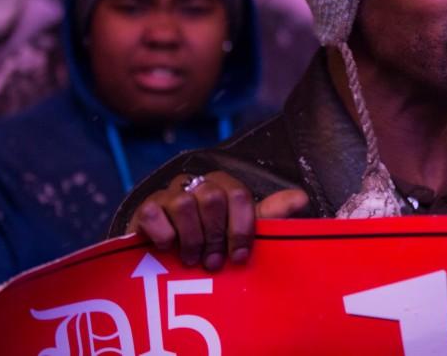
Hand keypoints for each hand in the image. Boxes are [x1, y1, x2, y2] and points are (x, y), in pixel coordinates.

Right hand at [126, 171, 308, 271]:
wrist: (163, 258)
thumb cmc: (209, 242)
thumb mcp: (240, 232)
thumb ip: (269, 215)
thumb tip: (301, 197)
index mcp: (225, 186)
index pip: (240, 195)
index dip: (241, 228)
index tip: (239, 257)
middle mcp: (198, 184)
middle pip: (213, 198)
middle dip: (216, 236)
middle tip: (214, 263)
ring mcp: (170, 193)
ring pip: (185, 203)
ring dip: (191, 239)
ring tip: (192, 260)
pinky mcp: (145, 208)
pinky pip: (153, 212)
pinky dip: (163, 235)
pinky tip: (166, 248)